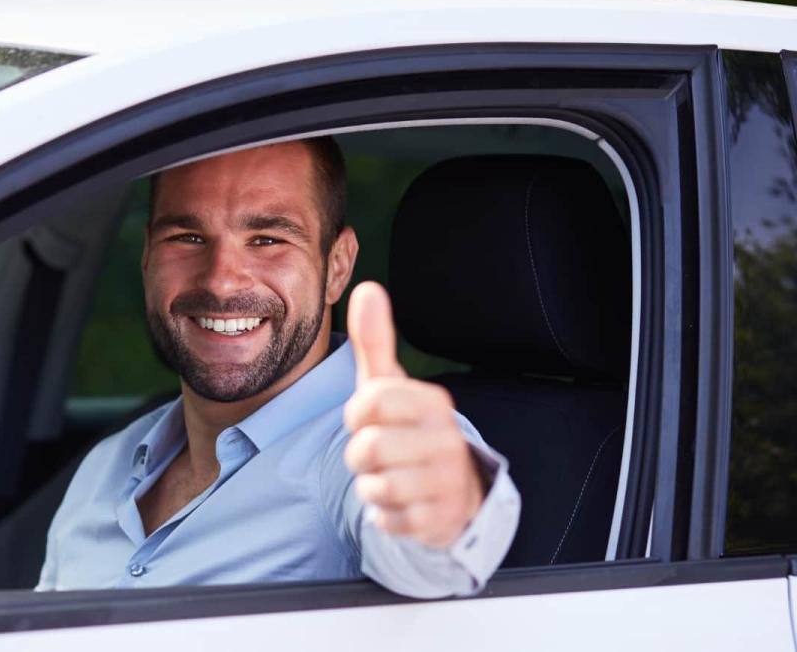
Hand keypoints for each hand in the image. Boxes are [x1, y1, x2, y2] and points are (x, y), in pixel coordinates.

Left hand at [343, 281, 484, 547]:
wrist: (451, 489)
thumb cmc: (408, 429)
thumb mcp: (389, 385)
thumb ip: (375, 341)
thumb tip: (368, 288)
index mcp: (432, 403)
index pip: (370, 402)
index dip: (357, 414)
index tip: (368, 419)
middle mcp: (446, 440)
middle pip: (367, 448)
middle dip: (360, 456)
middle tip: (379, 454)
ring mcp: (446, 482)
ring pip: (376, 487)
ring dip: (371, 486)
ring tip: (389, 476)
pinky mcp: (439, 520)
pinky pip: (389, 520)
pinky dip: (384, 514)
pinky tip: (400, 502)